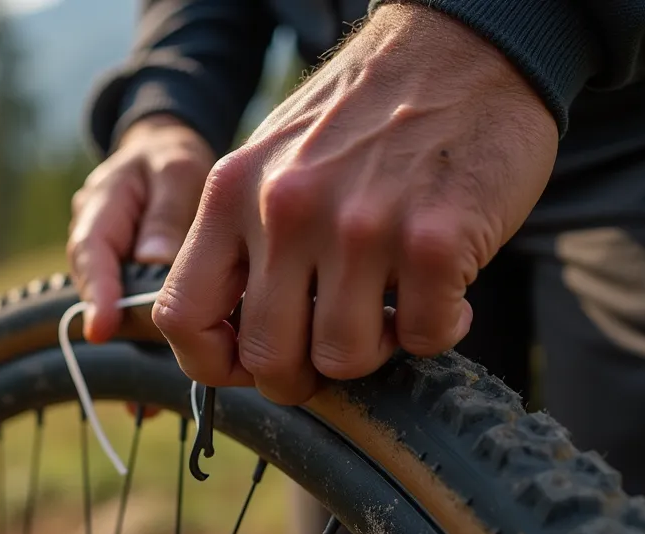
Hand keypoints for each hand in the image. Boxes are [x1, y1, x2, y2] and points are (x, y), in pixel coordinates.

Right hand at [68, 114, 213, 342]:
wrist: (164, 153)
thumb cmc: (170, 158)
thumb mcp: (177, 170)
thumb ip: (166, 212)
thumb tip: (153, 260)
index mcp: (99, 207)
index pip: (89, 254)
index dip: (96, 294)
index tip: (101, 328)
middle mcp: (93, 237)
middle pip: (99, 288)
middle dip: (129, 311)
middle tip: (175, 328)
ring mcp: (107, 259)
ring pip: (116, 299)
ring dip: (145, 314)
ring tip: (191, 319)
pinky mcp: (124, 273)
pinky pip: (133, 299)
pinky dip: (155, 309)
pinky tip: (192, 313)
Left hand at [151, 3, 558, 404]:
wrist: (463, 46)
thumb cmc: (366, 117)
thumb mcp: (273, 162)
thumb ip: (245, 239)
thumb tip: (236, 340)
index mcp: (232, 193)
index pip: (181, 316)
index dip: (213, 363)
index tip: (248, 366)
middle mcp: (285, 210)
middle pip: (268, 357)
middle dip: (303, 376)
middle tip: (335, 350)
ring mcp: (359, 227)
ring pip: (344, 358)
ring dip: (376, 351)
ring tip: (395, 309)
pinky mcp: (433, 240)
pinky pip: (425, 337)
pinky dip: (439, 330)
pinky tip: (446, 293)